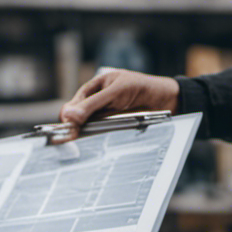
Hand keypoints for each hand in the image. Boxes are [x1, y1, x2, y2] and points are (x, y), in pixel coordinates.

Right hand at [58, 70, 180, 137]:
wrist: (164, 98)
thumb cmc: (140, 87)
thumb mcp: (115, 92)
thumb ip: (93, 104)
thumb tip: (69, 116)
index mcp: (93, 88)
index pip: (73, 105)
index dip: (68, 118)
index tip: (67, 129)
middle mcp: (96, 102)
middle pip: (78, 119)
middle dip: (75, 129)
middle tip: (71, 140)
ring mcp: (105, 115)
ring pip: (89, 128)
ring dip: (86, 135)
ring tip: (81, 144)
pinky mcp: (114, 126)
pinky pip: (102, 134)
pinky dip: (99, 139)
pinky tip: (95, 144)